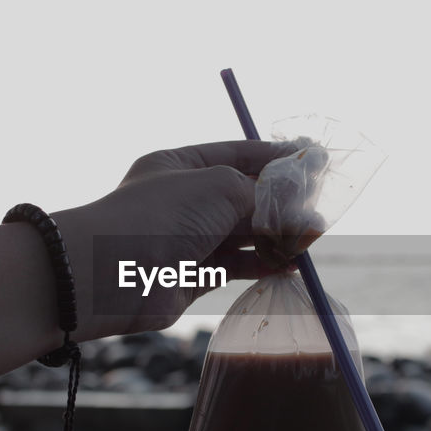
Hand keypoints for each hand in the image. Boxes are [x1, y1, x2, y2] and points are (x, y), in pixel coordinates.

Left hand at [63, 140, 295, 337]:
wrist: (112, 273)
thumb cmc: (161, 215)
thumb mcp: (220, 187)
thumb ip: (261, 196)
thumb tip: (293, 213)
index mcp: (180, 166)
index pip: (236, 154)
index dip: (275, 157)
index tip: (311, 161)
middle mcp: (183, 201)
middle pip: (243, 197)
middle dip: (281, 202)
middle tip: (317, 206)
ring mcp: (186, 240)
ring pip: (243, 235)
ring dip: (277, 235)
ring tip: (311, 237)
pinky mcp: (191, 276)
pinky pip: (235, 266)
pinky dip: (263, 264)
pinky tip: (291, 262)